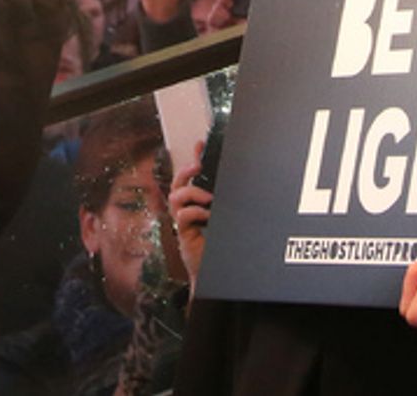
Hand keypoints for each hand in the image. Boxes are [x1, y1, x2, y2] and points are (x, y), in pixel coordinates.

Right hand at [168, 149, 212, 293]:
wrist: (212, 272)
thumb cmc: (219, 243)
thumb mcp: (224, 217)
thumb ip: (225, 201)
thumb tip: (240, 180)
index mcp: (196, 202)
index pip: (190, 175)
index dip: (192, 157)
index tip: (200, 143)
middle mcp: (186, 208)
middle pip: (177, 182)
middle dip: (185, 170)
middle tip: (198, 164)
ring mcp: (183, 221)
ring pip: (176, 196)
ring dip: (192, 192)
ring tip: (208, 199)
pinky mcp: (183, 233)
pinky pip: (182, 216)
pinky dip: (195, 212)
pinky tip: (207, 216)